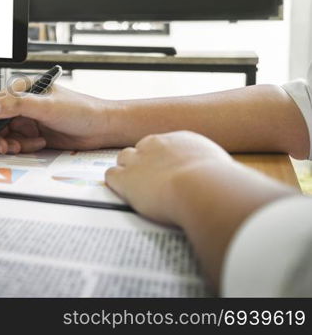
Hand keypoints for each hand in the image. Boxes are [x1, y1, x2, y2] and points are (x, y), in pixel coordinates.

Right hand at [0, 80, 115, 152]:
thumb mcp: (48, 107)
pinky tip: (39, 144)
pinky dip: (24, 147)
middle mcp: (23, 104)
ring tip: (25, 147)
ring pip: (6, 135)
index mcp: (23, 90)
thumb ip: (18, 106)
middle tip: (2, 148)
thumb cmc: (81, 111)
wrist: (103, 128)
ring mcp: (28, 120)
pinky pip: (18, 143)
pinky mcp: (34, 134)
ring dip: (10, 144)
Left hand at [105, 131, 234, 224]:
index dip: (162, 159)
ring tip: (137, 187)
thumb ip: (214, 169)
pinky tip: (125, 194)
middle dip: (143, 162)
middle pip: (141, 148)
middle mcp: (156, 144)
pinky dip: (116, 185)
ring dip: (128, 172)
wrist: (201, 186)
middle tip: (150, 179)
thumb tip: (224, 179)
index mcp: (180, 140)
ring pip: (123, 159)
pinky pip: (111, 176)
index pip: (164, 145)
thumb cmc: (218, 182)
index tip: (167, 170)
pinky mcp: (125, 178)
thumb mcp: (221, 168)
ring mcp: (138, 160)